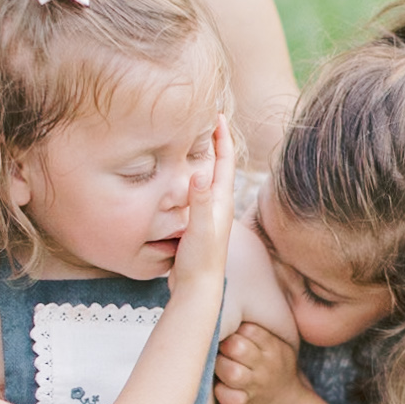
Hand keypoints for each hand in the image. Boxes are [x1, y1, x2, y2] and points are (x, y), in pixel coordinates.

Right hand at [169, 115, 235, 298]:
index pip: (225, 161)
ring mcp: (207, 215)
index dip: (222, 137)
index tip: (217, 114)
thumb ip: (200, 202)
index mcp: (221, 202)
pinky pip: (194, 193)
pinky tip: (180, 180)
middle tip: (204, 120)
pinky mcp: (196, 224)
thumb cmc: (200, 261)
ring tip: (192, 142)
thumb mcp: (199, 229)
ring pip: (206, 179)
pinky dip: (189, 179)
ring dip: (201, 159)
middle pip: (218, 166)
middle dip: (213, 142)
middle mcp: (217, 205)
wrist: (198, 289)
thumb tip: (199, 173)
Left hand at [214, 322, 301, 403]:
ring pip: (229, 371)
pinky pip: (223, 393)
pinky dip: (218, 389)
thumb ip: (256, 332)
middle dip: (224, 346)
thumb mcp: (275, 347)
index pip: (248, 329)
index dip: (234, 330)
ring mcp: (254, 387)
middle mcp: (266, 367)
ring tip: (221, 367)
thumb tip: (224, 310)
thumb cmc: (272, 369)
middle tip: (222, 351)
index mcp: (273, 348)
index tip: (231, 335)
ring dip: (219, 366)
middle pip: (236, 347)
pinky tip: (222, 386)